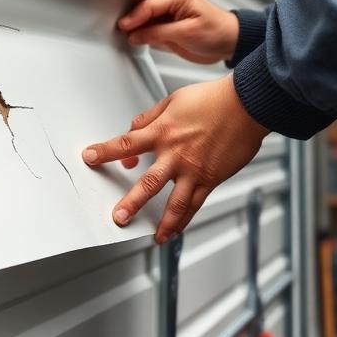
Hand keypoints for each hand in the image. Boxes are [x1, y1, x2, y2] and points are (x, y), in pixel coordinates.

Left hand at [82, 75, 268, 242]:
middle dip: (130, 202)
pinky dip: (184, 220)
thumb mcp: (172, 100)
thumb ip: (149, 117)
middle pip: (148, 184)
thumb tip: (133, 129)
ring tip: (152, 237)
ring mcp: (194, 170)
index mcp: (163, 132)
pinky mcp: (211, 179)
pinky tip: (174, 230)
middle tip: (118, 217)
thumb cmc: (213, 99)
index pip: (126, 144)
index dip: (104, 152)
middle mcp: (176, 154)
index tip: (89, 157)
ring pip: (175, 204)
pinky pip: (195, 204)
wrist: (247, 105)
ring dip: (162, 223)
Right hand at [119, 0, 238, 64]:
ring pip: (142, 6)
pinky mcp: (166, 17)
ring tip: (124, 30)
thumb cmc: (217, 32)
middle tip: (120, 26)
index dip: (133, 15)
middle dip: (129, 11)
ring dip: (133, 18)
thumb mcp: (186, 34)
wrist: (228, 41)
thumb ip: (158, 33)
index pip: (148, 3)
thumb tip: (136, 35)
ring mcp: (168, 5)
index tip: (123, 26)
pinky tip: (134, 33)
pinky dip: (139, 24)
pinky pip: (147, 17)